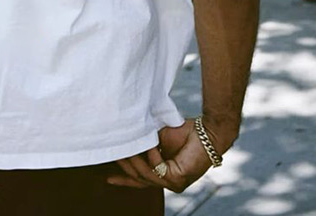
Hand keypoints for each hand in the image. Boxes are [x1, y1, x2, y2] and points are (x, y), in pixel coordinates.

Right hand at [106, 117, 231, 193]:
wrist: (206, 132)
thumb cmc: (185, 133)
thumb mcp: (158, 139)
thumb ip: (144, 143)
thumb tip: (125, 137)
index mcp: (164, 174)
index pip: (141, 181)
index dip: (124, 180)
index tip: (108, 178)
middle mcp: (169, 183)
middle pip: (140, 179)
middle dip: (125, 167)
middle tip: (112, 153)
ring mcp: (174, 184)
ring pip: (146, 175)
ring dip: (135, 160)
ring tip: (126, 146)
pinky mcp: (178, 179)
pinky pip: (157, 168)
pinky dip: (151, 155)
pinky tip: (151, 144)